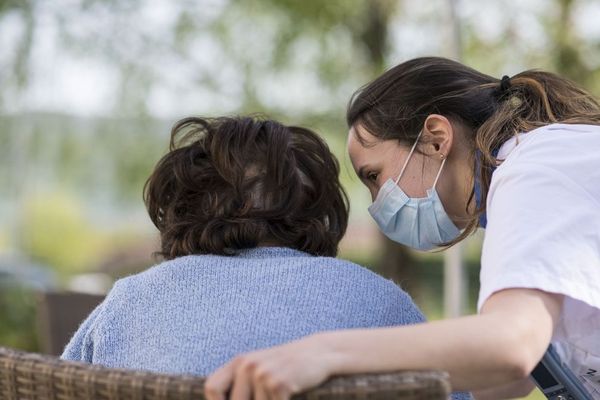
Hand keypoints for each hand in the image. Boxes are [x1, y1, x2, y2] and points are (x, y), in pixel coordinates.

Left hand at [204, 333, 336, 399]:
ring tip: (281, 394)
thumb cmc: (286, 368)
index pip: (212, 388)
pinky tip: (291, 394)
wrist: (318, 353)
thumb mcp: (260, 371)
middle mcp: (247, 365)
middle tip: (269, 398)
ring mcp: (262, 373)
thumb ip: (242, 386)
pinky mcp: (278, 383)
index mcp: (239, 362)